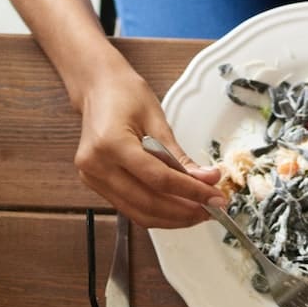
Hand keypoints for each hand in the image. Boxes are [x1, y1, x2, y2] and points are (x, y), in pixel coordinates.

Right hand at [73, 61, 224, 227]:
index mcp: (111, 143)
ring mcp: (93, 178)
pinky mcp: (96, 185)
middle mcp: (97, 166)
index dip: (191, 192)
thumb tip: (206, 180)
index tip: (214, 197)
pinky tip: (176, 208)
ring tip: (197, 212)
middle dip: (184, 211)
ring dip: (172, 218)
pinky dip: (156, 212)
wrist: (97, 88)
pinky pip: (131, 208)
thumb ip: (180, 156)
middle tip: (210, 209)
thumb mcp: (158, 120)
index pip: (159, 179)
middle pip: (148, 203)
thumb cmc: (124, 94)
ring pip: (139, 214)